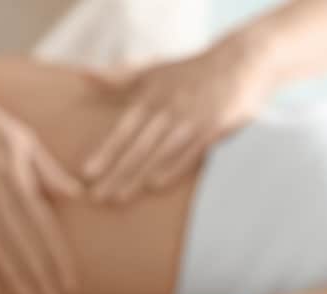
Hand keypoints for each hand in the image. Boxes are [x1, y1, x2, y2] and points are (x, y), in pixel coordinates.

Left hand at [83, 39, 270, 200]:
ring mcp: (192, 119)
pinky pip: (190, 153)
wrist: (241, 63)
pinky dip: (172, 169)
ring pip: (160, 153)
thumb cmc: (193, 71)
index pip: (124, 129)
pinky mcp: (215, 128)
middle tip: (98, 197)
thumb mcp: (155, 69)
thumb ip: (120, 76)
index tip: (87, 173)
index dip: (106, 152)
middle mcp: (169, 108)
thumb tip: (85, 77)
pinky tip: (155, 186)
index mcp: (152, 96)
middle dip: (117, 173)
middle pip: (138, 147)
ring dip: (138, 177)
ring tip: (120, 197)